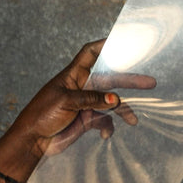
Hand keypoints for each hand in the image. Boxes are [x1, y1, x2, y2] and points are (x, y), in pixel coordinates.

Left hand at [6, 40, 156, 159]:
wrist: (32, 141)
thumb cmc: (42, 114)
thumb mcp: (66, 102)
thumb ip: (92, 99)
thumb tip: (116, 99)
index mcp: (73, 75)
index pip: (90, 53)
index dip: (105, 45)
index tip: (123, 42)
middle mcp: (82, 87)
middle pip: (109, 79)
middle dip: (129, 81)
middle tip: (150, 83)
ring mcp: (85, 104)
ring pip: (110, 103)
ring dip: (123, 111)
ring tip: (134, 121)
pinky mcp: (86, 120)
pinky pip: (104, 121)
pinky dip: (108, 127)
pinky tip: (106, 135)